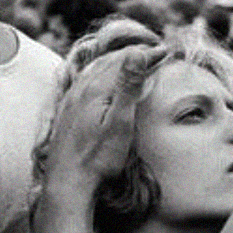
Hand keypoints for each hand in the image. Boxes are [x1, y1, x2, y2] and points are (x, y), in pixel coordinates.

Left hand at [43, 43, 168, 191]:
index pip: (126, 61)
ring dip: (116, 59)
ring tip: (132, 57)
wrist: (68, 181)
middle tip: (155, 51)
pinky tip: (100, 76)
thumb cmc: (98, 158)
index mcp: (96, 89)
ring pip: (95, 67)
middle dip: (134, 53)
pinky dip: (100, 70)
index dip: (147, 55)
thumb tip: (136, 53)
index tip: (166, 52)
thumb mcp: (120, 123)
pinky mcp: (66, 110)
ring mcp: (71, 98)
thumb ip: (128, 87)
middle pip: (110, 61)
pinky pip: (84, 79)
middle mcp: (81, 88)